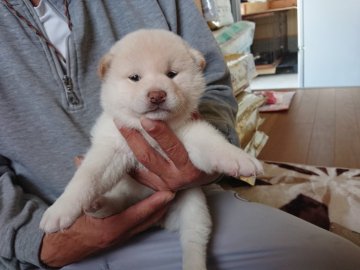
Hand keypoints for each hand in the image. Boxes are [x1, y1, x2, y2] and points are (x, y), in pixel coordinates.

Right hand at [40, 190, 173, 267]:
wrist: (63, 250)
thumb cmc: (69, 229)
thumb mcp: (72, 208)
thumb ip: (79, 184)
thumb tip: (79, 160)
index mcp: (110, 228)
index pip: (138, 215)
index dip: (154, 204)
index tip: (168, 193)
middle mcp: (120, 234)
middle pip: (149, 220)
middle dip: (163, 206)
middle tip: (175, 189)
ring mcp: (122, 237)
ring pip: (148, 223)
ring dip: (159, 209)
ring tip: (170, 193)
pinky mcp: (122, 237)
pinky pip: (143, 226)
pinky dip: (151, 214)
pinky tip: (157, 204)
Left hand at [118, 117, 218, 190]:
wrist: (208, 177)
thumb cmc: (207, 152)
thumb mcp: (204, 136)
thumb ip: (191, 121)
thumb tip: (178, 100)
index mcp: (190, 167)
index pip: (172, 148)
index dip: (158, 133)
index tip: (145, 119)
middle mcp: (177, 178)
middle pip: (149, 157)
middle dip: (134, 138)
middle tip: (122, 121)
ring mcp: (165, 185)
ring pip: (141, 164)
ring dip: (129, 145)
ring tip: (120, 127)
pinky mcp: (156, 187)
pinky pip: (138, 174)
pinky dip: (130, 159)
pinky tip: (122, 145)